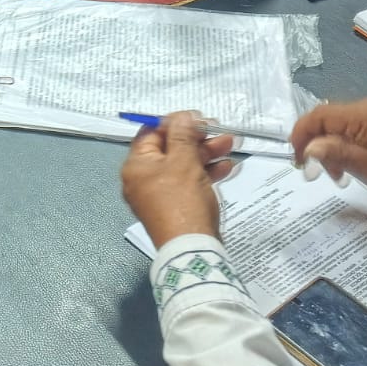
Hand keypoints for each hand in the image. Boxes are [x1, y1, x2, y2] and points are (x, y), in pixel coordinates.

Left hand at [121, 112, 238, 247]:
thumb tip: (181, 116)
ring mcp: (158, 194)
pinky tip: (227, 167)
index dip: (174, 122)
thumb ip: (182, 135)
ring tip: (230, 145)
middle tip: (218, 130)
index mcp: (136, 165)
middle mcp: (142, 179)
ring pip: (182, 165)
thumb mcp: (184, 161)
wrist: (193, 249)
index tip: (197, 117)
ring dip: (205, 153)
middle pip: (169, 148)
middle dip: (196, 138)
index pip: (151, 133)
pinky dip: (205, 173)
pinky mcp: (174, 207)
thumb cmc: (183, 200)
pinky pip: (187, 183)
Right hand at [289, 98, 366, 200]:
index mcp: (361, 114)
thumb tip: (310, 147)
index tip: (297, 158)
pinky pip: (355, 129)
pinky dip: (346, 145)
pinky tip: (350, 165)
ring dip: (331, 147)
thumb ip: (335, 152)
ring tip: (337, 174)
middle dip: (317, 144)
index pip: (318, 115)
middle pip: (327, 119)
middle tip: (318, 172)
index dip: (301, 134)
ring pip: (340, 126)